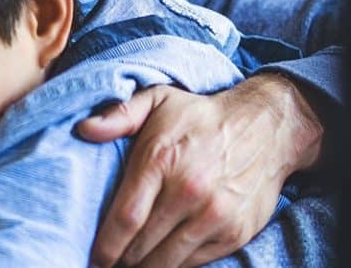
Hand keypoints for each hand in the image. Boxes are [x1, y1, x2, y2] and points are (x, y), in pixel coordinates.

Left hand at [75, 75, 324, 267]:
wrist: (268, 127)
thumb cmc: (203, 116)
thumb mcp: (159, 99)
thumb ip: (119, 114)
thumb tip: (83, 130)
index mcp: (162, 160)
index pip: (125, 218)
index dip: (105, 246)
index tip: (95, 256)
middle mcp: (189, 191)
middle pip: (141, 246)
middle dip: (122, 258)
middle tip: (111, 260)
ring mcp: (215, 215)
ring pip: (167, 260)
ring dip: (146, 265)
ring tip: (135, 261)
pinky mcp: (235, 232)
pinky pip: (195, 262)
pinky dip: (176, 263)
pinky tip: (164, 257)